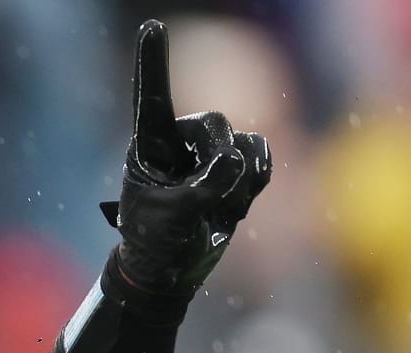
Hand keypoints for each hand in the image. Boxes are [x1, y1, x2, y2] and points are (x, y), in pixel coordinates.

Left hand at [102, 19, 271, 295]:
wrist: (171, 269)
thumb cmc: (156, 243)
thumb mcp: (175, 217)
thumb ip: (204, 188)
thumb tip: (234, 162)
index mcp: (148, 146)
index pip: (152, 97)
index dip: (153, 62)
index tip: (152, 26)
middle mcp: (179, 141)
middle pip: (214, 122)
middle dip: (219, 160)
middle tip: (210, 195)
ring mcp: (208, 153)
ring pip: (244, 143)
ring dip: (239, 182)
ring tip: (217, 211)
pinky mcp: (234, 167)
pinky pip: (262, 156)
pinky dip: (257, 181)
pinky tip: (236, 206)